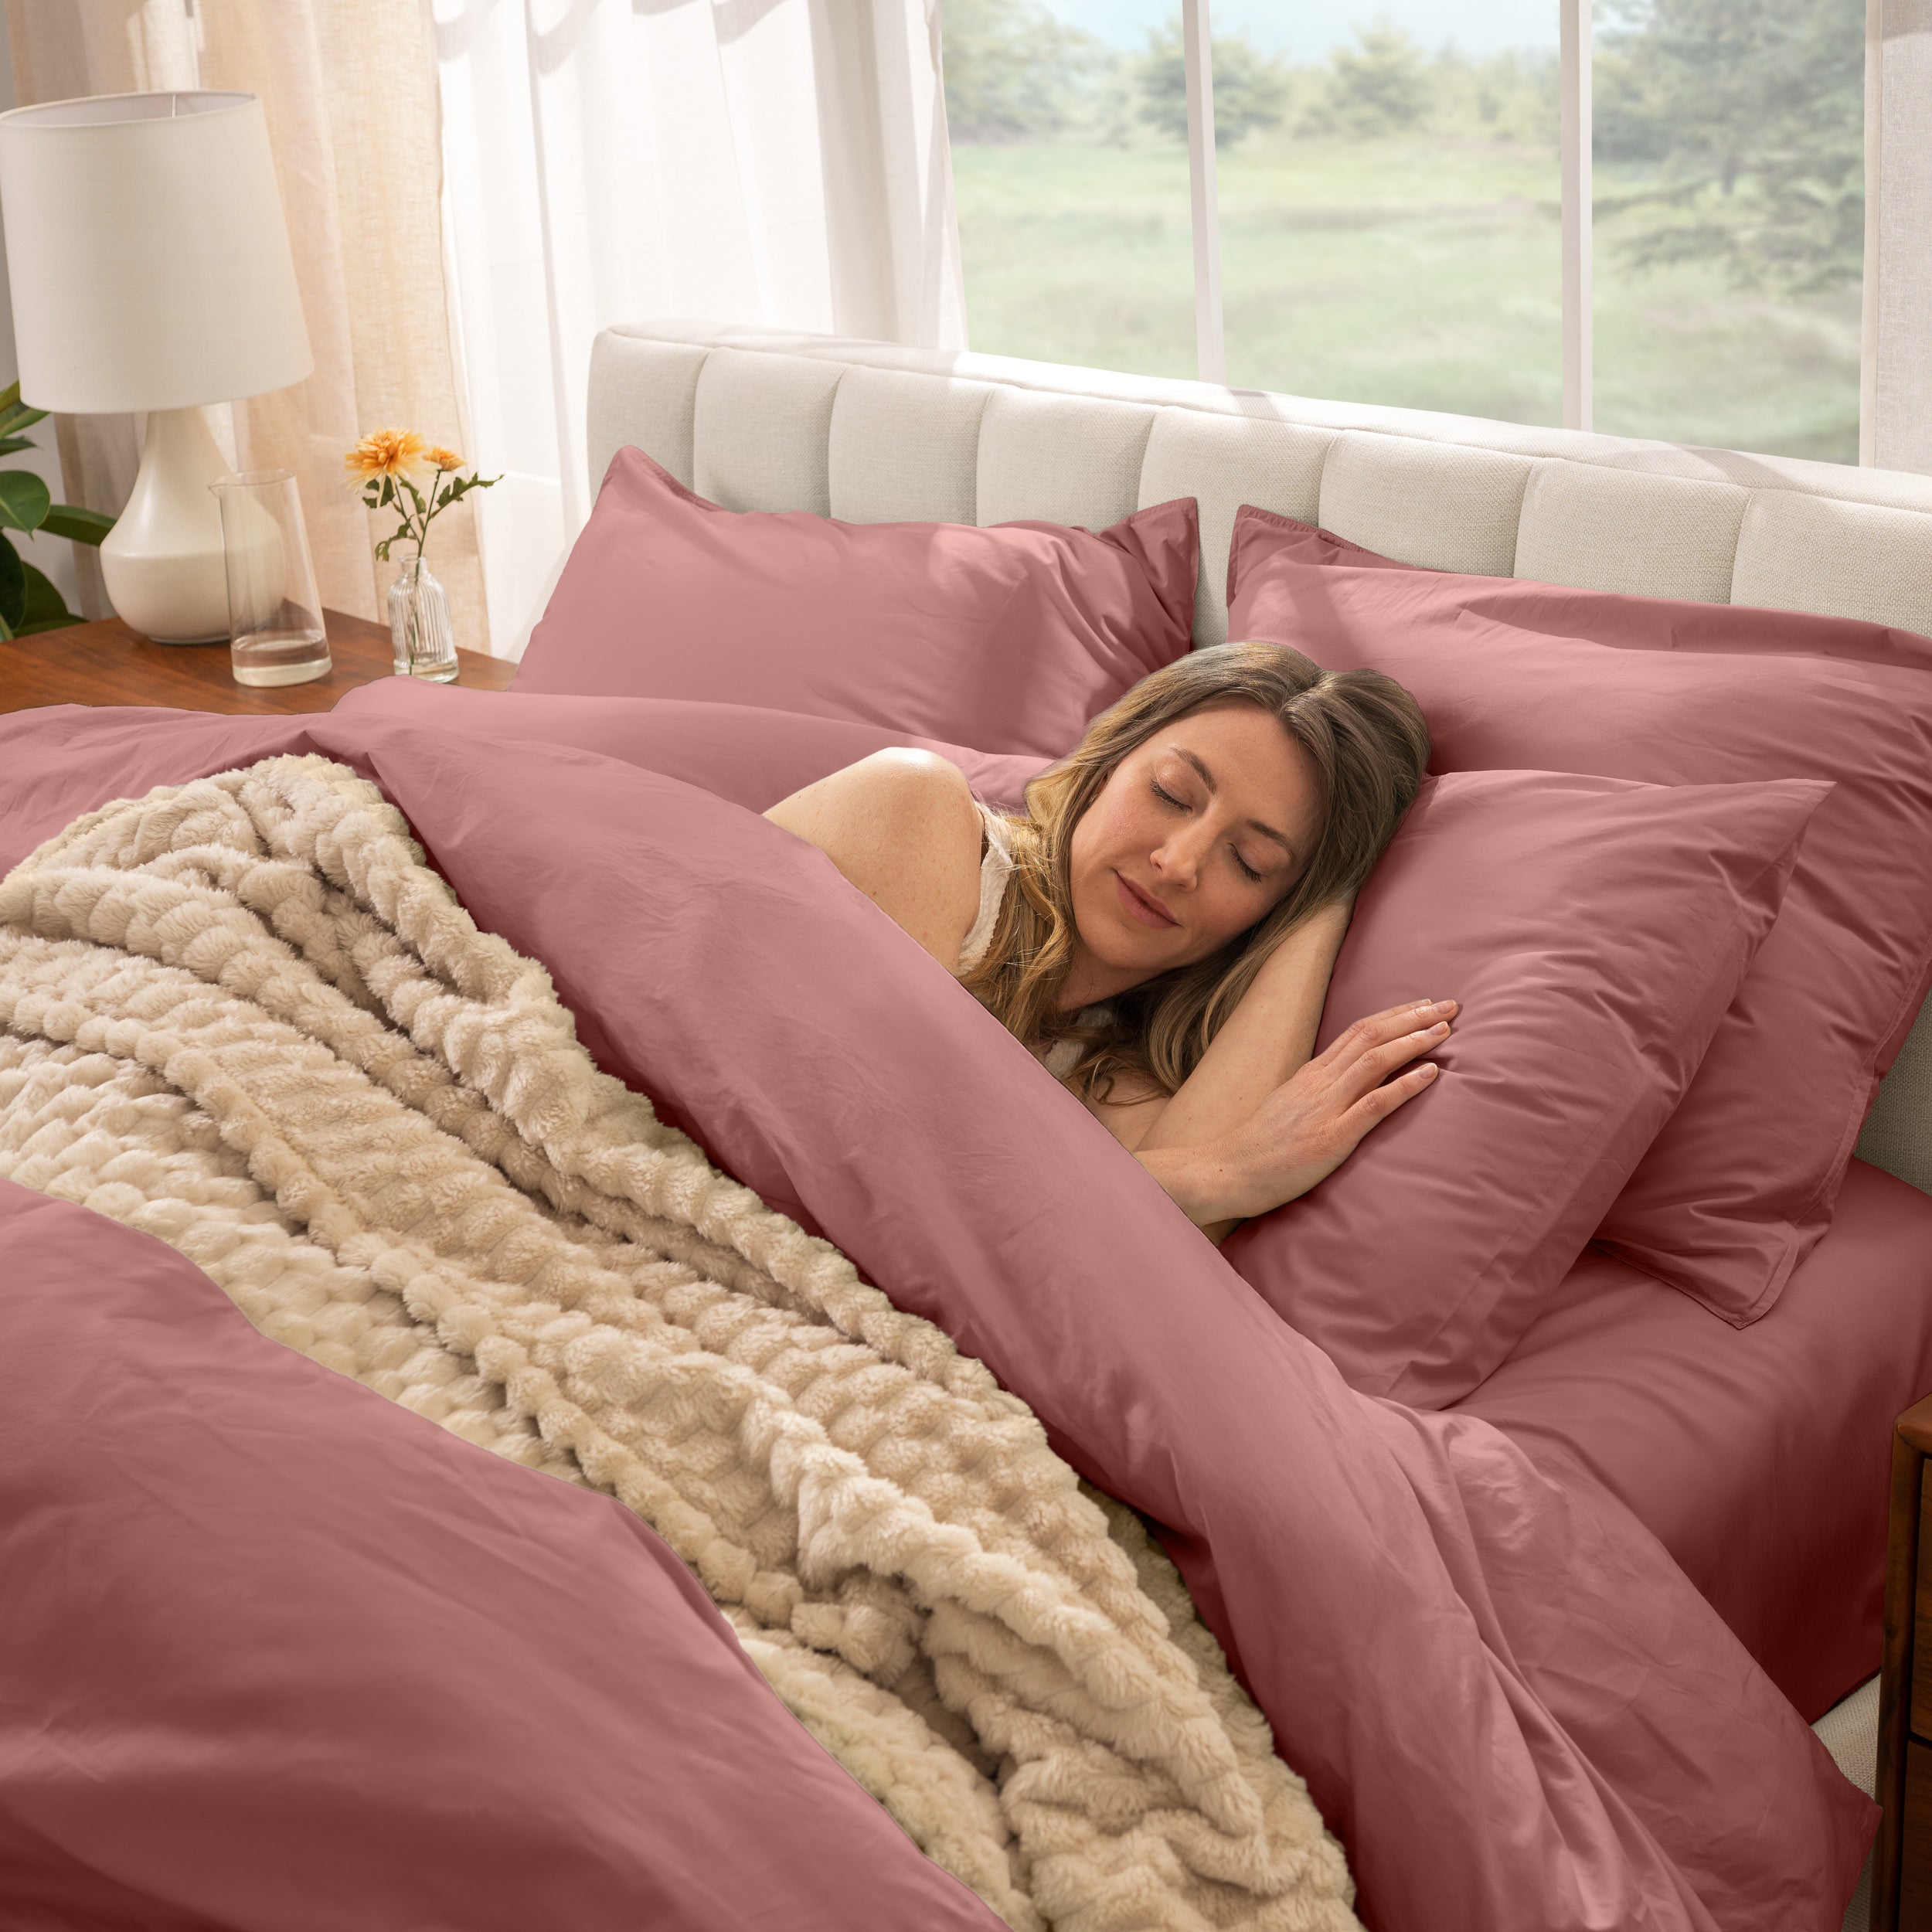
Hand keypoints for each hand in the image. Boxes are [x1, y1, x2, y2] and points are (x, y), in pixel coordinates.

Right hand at [1140, 998, 1454, 1231]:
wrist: (1225, 1171)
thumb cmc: (1257, 1148)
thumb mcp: (1288, 1108)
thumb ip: (1316, 1093)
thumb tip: (1344, 1084)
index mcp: (1310, 1074)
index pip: (1358, 1031)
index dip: (1394, 1015)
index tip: (1423, 1005)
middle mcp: (1320, 1082)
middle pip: (1372, 1035)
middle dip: (1414, 1017)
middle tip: (1449, 1006)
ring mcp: (1326, 1107)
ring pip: (1376, 1060)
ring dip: (1414, 1041)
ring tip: (1445, 1031)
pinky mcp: (1332, 1137)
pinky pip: (1375, 1104)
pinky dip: (1406, 1084)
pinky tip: (1430, 1074)